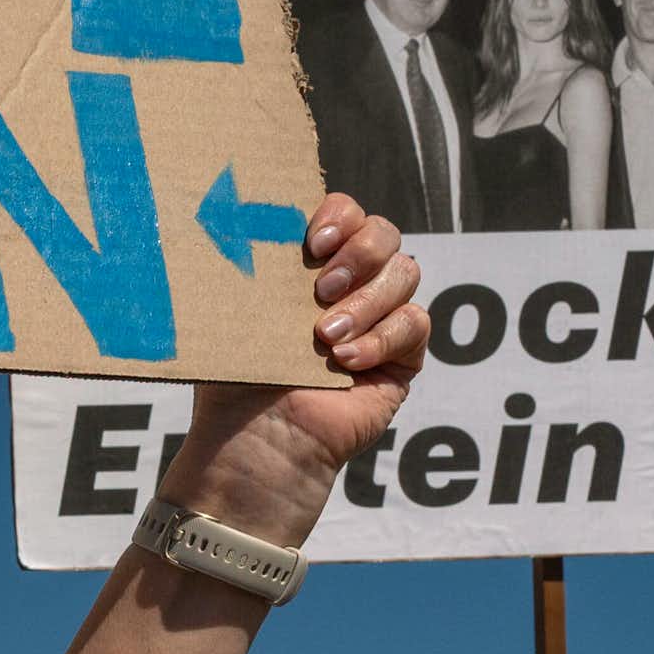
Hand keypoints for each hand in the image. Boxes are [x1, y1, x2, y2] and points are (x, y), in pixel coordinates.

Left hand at [159, 195, 428, 550]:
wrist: (258, 441)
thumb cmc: (238, 379)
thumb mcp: (238, 313)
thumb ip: (252, 263)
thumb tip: (239, 214)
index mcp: (310, 266)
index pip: (346, 212)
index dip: (339, 214)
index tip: (312, 242)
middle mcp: (351, 285)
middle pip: (385, 233)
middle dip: (359, 253)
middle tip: (320, 291)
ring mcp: (381, 318)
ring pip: (405, 272)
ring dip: (366, 300)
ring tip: (324, 337)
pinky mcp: (404, 356)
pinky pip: (415, 323)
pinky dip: (381, 338)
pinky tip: (346, 362)